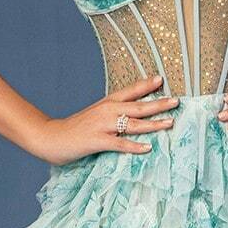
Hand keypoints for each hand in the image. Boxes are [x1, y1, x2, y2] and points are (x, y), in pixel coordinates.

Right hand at [27, 74, 179, 164]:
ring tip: (170, 122)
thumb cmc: (74, 129)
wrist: (50, 137)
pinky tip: (147, 148)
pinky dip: (134, 146)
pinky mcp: (97, 141)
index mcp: (107, 103)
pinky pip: (120, 143)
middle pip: (138, 106)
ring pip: (133, 123)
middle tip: (177, 101)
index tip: (161, 79)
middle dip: (159, 103)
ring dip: (153, 123)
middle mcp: (107, 111)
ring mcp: (102, 125)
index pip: (130, 90)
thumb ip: (113, 115)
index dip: (146, 84)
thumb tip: (131, 117)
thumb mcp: (95, 116)